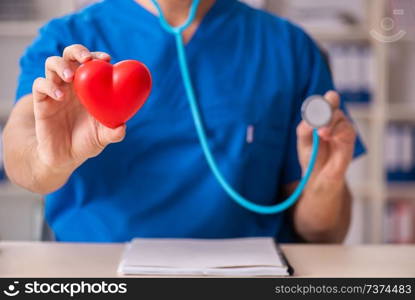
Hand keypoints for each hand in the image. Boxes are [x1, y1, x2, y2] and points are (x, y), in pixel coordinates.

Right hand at [32, 44, 125, 171]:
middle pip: (70, 56)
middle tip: (86, 59)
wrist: (65, 157)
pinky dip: (49, 86)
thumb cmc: (87, 142)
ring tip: (70, 77)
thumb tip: (123, 127)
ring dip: (61, 65)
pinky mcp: (41, 101)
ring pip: (52, 64)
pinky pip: (40, 85)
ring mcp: (55, 90)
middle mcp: (72, 85)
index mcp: (89, 87)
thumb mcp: (103, 138)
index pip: (92, 63)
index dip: (97, 56)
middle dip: (78, 51)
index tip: (107, 59)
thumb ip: (113, 133)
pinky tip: (60, 96)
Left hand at [296, 91, 356, 184]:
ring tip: (321, 134)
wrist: (318, 175)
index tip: (312, 108)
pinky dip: (337, 130)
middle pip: (332, 101)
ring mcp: (341, 127)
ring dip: (329, 122)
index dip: (319, 100)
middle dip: (324, 108)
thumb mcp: (302, 140)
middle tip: (318, 118)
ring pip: (339, 115)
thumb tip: (311, 119)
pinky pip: (347, 128)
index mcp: (320, 115)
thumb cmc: (311, 155)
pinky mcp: (349, 138)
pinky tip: (329, 136)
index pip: (322, 100)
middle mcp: (332, 118)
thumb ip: (305, 128)